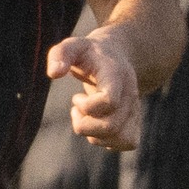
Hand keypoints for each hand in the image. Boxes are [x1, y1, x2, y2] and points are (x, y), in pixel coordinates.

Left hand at [48, 29, 142, 151]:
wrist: (115, 56)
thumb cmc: (90, 53)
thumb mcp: (73, 46)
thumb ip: (61, 54)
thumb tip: (54, 74)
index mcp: (116, 76)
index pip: (109, 101)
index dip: (87, 107)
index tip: (76, 97)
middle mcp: (130, 94)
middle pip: (111, 126)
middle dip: (84, 125)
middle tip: (76, 109)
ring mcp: (134, 108)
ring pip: (120, 138)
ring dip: (94, 135)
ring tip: (85, 118)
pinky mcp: (134, 121)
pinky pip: (128, 142)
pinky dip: (108, 142)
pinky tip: (97, 127)